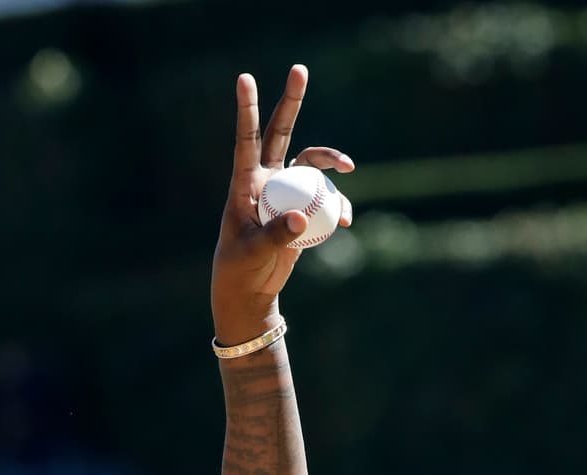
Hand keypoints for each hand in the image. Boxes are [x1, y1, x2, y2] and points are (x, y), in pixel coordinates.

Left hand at [212, 64, 353, 346]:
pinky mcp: (301, 211)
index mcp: (244, 184)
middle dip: (291, 102)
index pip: (246, 141)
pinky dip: (338, 205)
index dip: (247, 110)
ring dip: (329, 161)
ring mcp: (285, 193)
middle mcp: (266, 180)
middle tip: (299, 70)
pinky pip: (325, 198)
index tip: (244, 78)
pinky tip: (346, 220)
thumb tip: (300, 217)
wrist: (251, 293)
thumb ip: (275, 236)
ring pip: (310, 164)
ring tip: (347, 170)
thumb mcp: (252, 255)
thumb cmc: (239, 272)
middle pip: (282, 134)